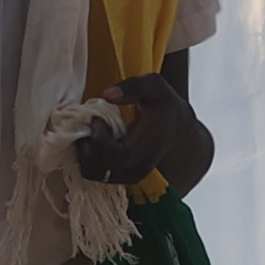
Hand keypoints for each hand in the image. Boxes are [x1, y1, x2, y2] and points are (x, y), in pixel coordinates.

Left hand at [76, 72, 204, 185]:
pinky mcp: (125, 178)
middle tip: (89, 126)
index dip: (100, 139)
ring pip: (95, 174)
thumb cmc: (164, 104)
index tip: (97, 120)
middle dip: (87, 147)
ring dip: (85, 155)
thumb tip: (107, 94)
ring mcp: (132, 175)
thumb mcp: (155, 86)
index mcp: (148, 145)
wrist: (179, 129)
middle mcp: (140, 165)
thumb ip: (134, 86)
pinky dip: (89, 160)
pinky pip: (97, 175)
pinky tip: (95, 143)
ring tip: (91, 134)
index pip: (117, 155)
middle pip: (101, 168)